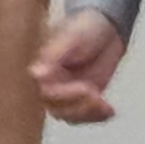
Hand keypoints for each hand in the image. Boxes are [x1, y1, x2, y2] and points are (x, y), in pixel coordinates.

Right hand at [31, 9, 127, 124]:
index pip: (45, 91)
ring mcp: (66, 92)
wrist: (106, 27)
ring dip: (88, 114)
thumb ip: (54, 55)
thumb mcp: (72, 37)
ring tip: (105, 106)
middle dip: (78, 107)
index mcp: (44, 67)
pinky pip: (84, 116)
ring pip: (69, 116)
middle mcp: (51, 82)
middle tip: (96, 94)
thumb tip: (35, 74)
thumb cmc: (86, 26)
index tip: (87, 88)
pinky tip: (109, 111)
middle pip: (56, 108)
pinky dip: (97, 117)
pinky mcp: (81, 98)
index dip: (64, 95)